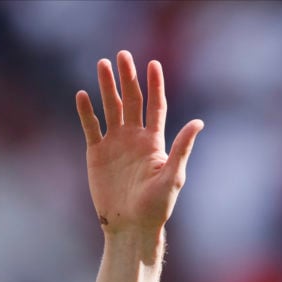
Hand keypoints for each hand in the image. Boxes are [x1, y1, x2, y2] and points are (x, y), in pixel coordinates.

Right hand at [76, 51, 202, 233]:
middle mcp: (135, 138)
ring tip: (102, 64)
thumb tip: (198, 122)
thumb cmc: (155, 207)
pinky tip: (83, 95)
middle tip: (122, 55)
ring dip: (106, 87)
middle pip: (131, 101)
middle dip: (128, 78)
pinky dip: (86, 111)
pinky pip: (91, 127)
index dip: (155, 85)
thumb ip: (182, 148)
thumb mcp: (172, 176)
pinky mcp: (96, 153)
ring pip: (110, 108)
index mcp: (155, 142)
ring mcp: (115, 144)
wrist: (130, 226)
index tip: (154, 63)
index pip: (156, 107)